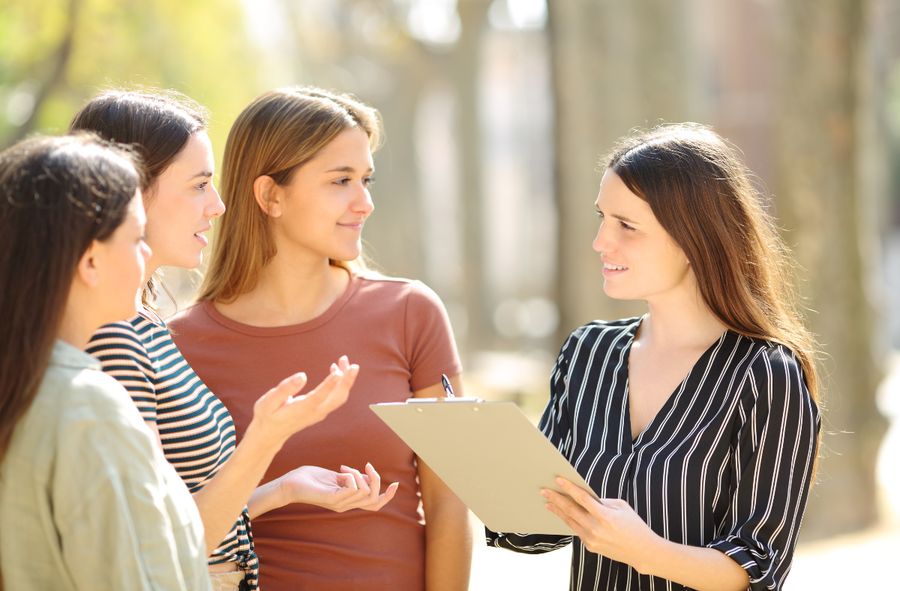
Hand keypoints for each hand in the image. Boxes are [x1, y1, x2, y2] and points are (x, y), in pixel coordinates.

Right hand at [250, 356, 358, 447]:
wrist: (270, 433)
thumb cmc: (267, 415)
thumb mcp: (269, 401)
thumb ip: (285, 389)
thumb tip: (302, 376)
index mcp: (302, 409)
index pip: (319, 397)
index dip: (329, 385)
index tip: (338, 372)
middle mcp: (315, 412)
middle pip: (337, 398)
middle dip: (347, 380)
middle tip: (352, 364)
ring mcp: (320, 412)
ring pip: (339, 397)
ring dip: (345, 379)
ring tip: (344, 360)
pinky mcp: (321, 410)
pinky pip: (335, 397)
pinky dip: (340, 383)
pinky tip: (335, 370)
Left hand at [277, 463, 398, 512]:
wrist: (289, 484)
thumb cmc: (310, 478)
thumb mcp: (337, 477)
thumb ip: (352, 478)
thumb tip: (367, 475)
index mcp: (348, 500)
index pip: (374, 505)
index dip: (387, 496)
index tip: (395, 484)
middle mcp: (346, 505)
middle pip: (374, 498)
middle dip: (376, 479)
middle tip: (366, 466)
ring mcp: (339, 503)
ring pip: (365, 492)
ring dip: (360, 475)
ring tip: (344, 468)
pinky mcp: (332, 499)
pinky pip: (353, 489)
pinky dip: (352, 476)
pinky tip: (340, 471)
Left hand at [542, 477, 660, 570]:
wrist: (642, 551)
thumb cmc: (634, 525)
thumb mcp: (622, 507)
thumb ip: (602, 501)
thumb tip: (584, 497)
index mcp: (605, 516)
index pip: (582, 499)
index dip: (569, 488)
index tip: (558, 479)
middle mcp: (596, 528)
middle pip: (571, 510)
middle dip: (556, 499)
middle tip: (544, 491)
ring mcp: (591, 539)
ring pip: (570, 522)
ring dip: (558, 511)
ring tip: (548, 502)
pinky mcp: (590, 546)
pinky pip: (577, 530)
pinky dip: (569, 521)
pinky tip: (562, 514)